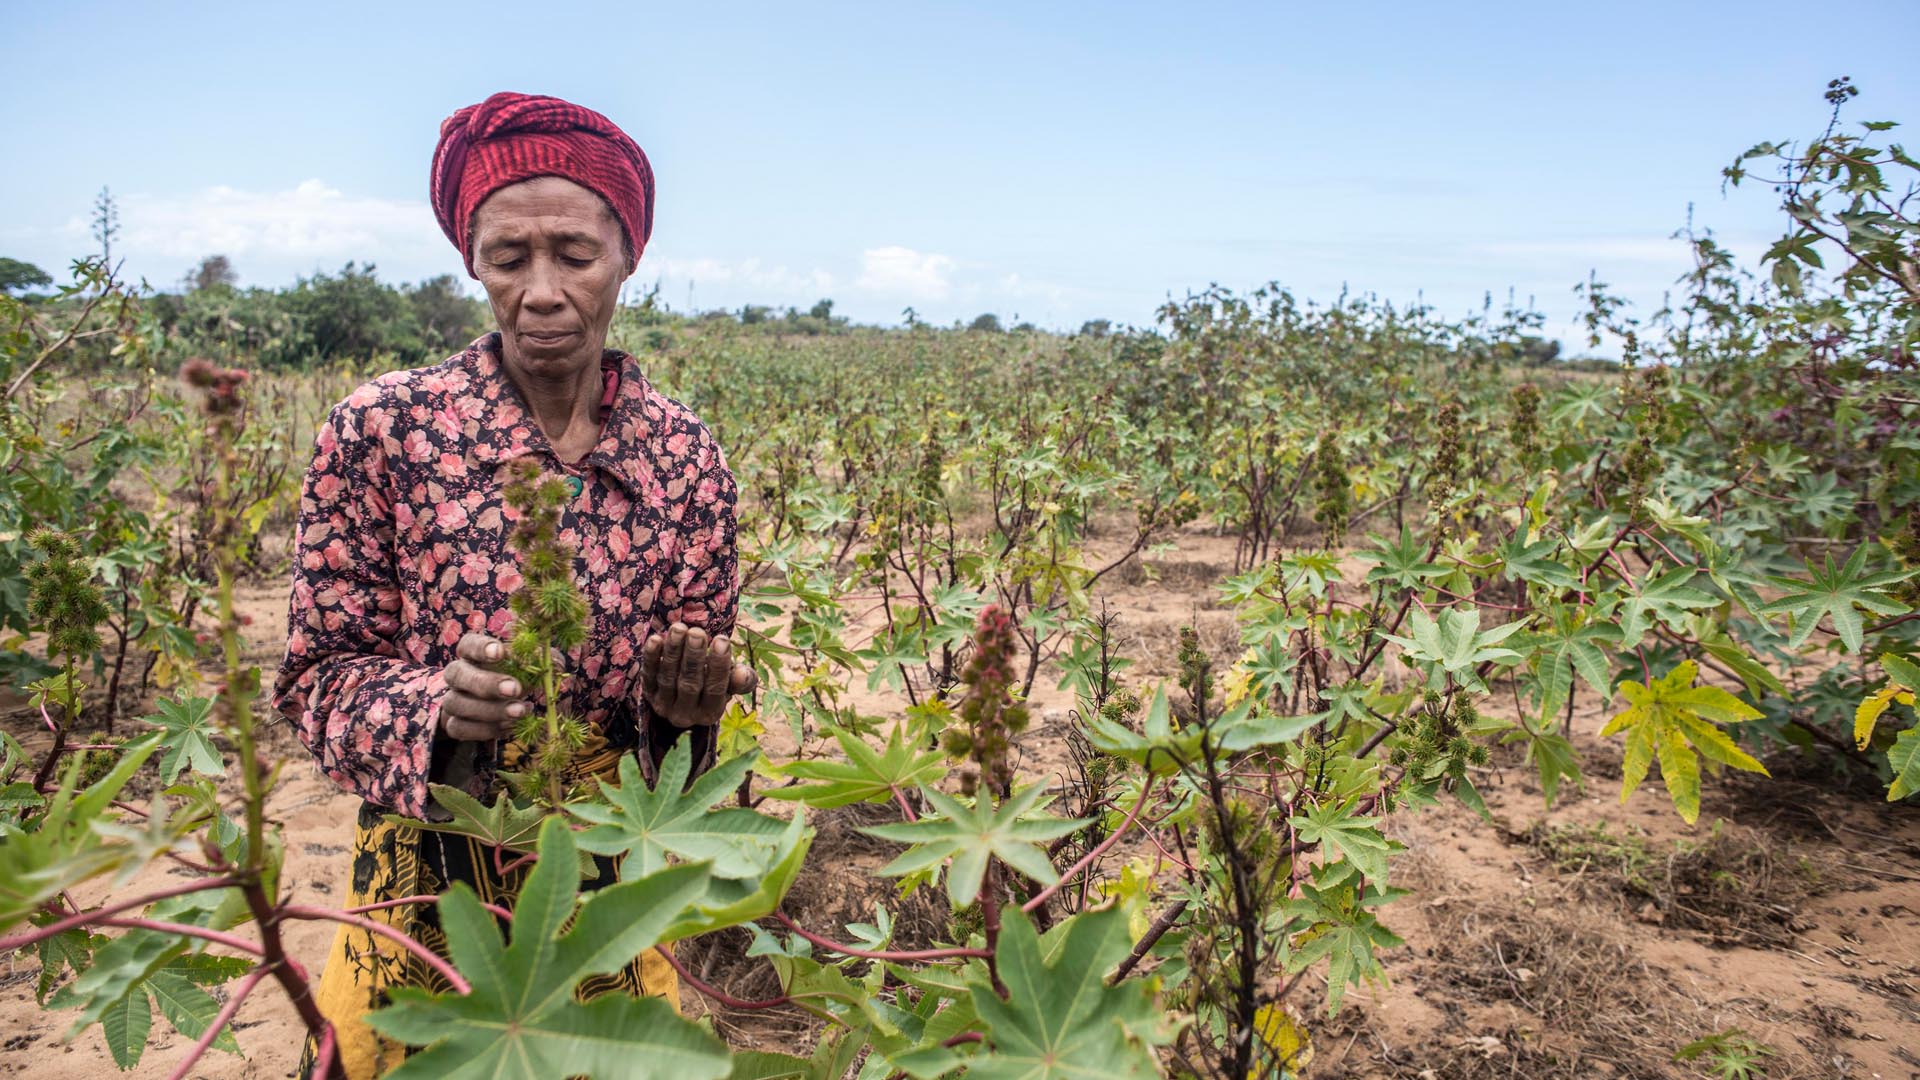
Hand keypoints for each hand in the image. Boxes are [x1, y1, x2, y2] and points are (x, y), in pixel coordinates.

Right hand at [437, 633, 531, 741]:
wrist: (502, 705)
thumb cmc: (516, 676)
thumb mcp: (528, 664)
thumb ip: (533, 657)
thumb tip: (537, 654)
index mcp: (472, 653)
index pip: (468, 644)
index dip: (481, 648)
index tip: (500, 652)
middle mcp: (457, 674)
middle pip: (457, 674)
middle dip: (486, 683)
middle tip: (515, 689)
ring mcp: (452, 699)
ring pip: (457, 703)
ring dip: (490, 710)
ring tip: (519, 712)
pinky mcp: (453, 724)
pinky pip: (459, 728)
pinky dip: (485, 729)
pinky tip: (510, 726)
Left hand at [640, 622, 756, 727]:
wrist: (681, 700)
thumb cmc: (713, 685)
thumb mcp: (730, 685)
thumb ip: (741, 680)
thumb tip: (742, 674)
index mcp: (710, 713)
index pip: (715, 689)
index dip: (719, 665)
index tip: (722, 639)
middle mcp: (685, 714)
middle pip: (690, 684)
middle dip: (693, 656)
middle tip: (697, 632)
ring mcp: (664, 706)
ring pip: (668, 677)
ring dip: (673, 651)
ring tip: (679, 628)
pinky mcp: (648, 694)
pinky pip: (648, 675)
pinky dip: (651, 657)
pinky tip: (656, 639)